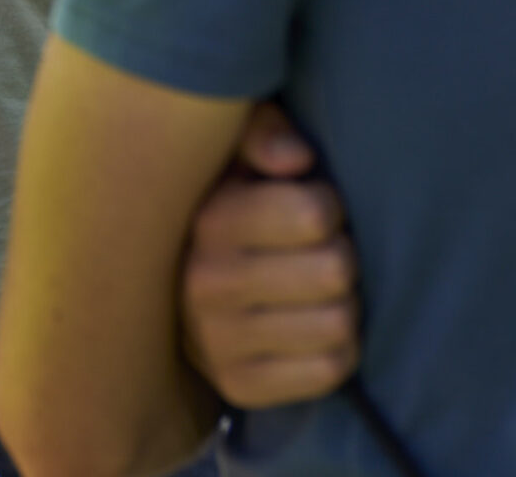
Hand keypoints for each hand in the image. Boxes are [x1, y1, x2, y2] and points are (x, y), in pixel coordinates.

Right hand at [180, 103, 359, 409]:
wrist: (174, 290)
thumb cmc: (227, 205)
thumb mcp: (234, 151)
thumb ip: (262, 130)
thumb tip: (298, 160)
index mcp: (208, 220)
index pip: (316, 215)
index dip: (327, 205)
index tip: (306, 206)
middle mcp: (205, 283)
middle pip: (336, 270)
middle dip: (338, 255)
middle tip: (314, 252)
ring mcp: (218, 342)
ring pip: (339, 323)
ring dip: (340, 304)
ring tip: (312, 289)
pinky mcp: (239, 387)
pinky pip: (329, 370)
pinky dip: (335, 349)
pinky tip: (309, 326)